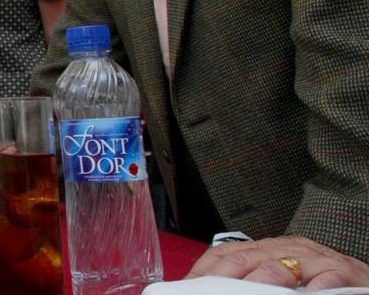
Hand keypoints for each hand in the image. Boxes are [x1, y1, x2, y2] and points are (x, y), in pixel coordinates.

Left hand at [187, 235, 368, 288]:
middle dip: (223, 279)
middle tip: (207, 292)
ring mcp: (314, 258)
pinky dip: (311, 289)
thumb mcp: (279, 280)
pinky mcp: (343, 271)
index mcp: (266, 250)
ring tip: (247, 294)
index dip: (203, 271)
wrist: (366, 281)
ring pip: (278, 266)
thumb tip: (208, 289)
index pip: (224, 255)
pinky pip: (325, 278)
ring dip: (260, 283)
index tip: (187, 286)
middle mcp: (286, 249)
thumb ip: (249, 283)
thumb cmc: (320, 284)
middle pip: (244, 259)